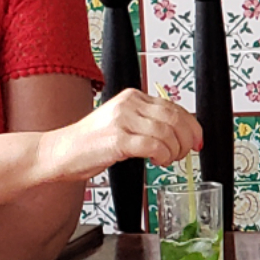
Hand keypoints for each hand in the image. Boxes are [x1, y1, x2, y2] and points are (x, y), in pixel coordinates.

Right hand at [61, 83, 201, 180]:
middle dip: (187, 139)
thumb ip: (146, 123)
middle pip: (174, 117)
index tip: (197, 140)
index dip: (191, 124)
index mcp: (132, 97)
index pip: (173, 106)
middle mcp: (128, 103)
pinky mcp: (117, 139)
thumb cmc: (91, 143)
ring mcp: (122, 120)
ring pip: (166, 132)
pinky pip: (152, 146)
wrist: (62, 151)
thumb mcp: (122, 124)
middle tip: (186, 154)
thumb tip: (177, 133)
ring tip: (167, 160)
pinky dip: (162, 156)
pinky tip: (158, 161)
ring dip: (174, 151)